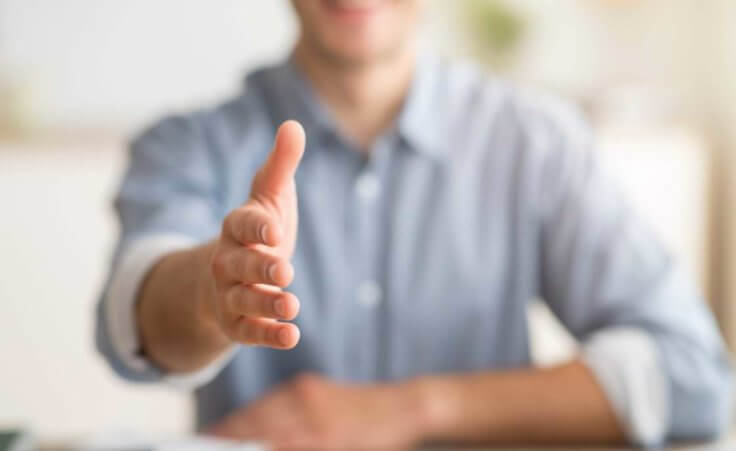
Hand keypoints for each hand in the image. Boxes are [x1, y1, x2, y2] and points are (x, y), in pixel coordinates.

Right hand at [205, 120, 304, 348]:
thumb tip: (293, 125)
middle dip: (260, 268)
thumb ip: (280, 165)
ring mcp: (230, 294)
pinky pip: (249, 331)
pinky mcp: (238, 323)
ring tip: (291, 304)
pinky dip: (268, 334)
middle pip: (239, 265)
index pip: (241, 224)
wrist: (231, 275)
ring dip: (266, 303)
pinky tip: (291, 336)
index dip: (257, 227)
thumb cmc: (258, 230)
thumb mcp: (269, 197)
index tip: (275, 230)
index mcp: (236, 227)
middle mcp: (227, 262)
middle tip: (285, 270)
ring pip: (243, 300)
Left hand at [207, 373, 426, 449]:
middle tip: (203, 444)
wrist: (404, 405)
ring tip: (217, 447)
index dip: (229, 428)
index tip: (206, 439)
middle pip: (256, 422)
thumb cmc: (362, 410)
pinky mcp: (331, 435)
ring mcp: (316, 418)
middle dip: (228, 438)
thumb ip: (296, 417)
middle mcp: (303, 400)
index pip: (256, 411)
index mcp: (300, 391)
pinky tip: (259, 450)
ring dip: (244, 443)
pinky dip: (273, 447)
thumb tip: (261, 436)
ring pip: (270, 435)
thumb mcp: (325, 402)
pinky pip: (294, 444)